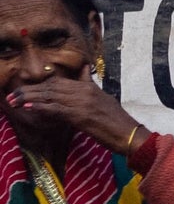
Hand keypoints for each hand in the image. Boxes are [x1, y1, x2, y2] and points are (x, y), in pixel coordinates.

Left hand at [4, 63, 143, 155]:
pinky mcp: (81, 116)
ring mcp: (82, 103)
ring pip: (51, 96)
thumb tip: (84, 69)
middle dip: (30, 92)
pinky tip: (30, 107)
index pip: (58, 82)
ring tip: (14, 101)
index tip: (25, 91)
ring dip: (30, 99)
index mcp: (89, 87)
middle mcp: (84, 91)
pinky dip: (42, 107)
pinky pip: (57, 109)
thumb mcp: (104, 98)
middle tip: (13, 97)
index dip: (39, 86)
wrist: (129, 134)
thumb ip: (90, 85)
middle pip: (51, 87)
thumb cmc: (118, 121)